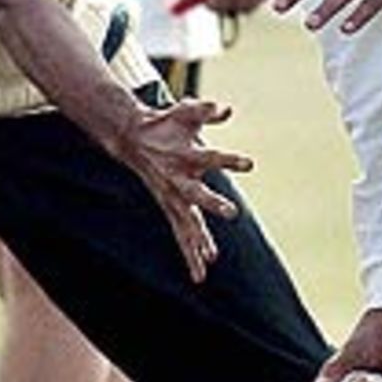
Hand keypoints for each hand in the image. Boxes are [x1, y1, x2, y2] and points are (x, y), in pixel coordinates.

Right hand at [115, 98, 252, 283]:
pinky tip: (201, 272)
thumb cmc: (165, 124)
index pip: (210, 157)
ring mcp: (172, 197)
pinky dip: (190, 252)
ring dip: (198, 242)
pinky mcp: (170, 208)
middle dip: (211, 203)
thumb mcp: (186, 111)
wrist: (132, 139)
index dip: (229, 160)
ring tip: (210, 261)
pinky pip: (181, 233)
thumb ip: (205, 110)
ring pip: (185, 223)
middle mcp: (177, 180)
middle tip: (231, 212)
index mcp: (184, 155)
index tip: (250, 164)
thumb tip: (227, 109)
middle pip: (195, 194)